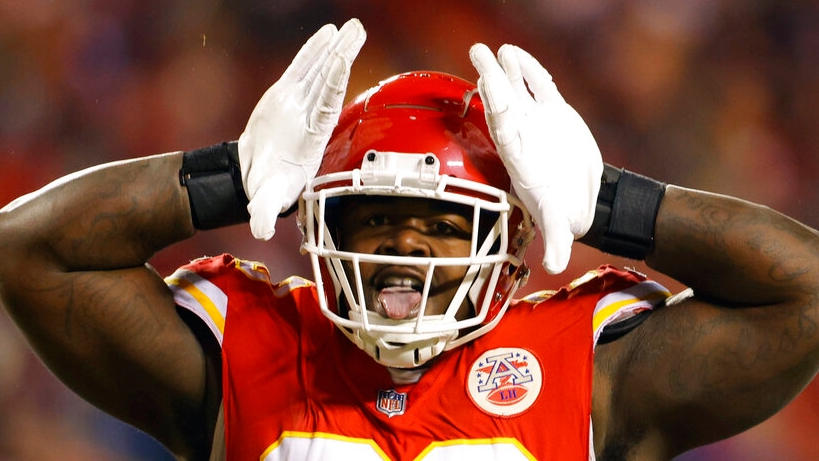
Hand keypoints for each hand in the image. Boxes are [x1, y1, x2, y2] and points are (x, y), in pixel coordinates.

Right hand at [238, 19, 365, 239]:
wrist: (256, 176)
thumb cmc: (266, 188)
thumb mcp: (265, 201)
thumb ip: (264, 212)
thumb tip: (262, 231)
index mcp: (310, 138)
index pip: (324, 106)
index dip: (332, 85)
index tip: (340, 63)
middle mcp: (310, 117)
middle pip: (329, 82)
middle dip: (342, 57)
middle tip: (357, 32)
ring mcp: (300, 103)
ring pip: (320, 71)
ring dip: (335, 49)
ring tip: (352, 27)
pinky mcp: (286, 95)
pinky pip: (301, 68)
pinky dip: (313, 50)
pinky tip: (328, 33)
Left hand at [469, 43, 602, 273]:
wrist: (582, 198)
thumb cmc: (564, 212)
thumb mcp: (561, 226)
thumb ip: (556, 242)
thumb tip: (553, 265)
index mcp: (519, 158)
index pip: (504, 128)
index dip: (495, 106)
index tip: (484, 85)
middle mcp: (522, 136)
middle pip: (502, 102)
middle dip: (490, 79)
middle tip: (477, 51)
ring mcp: (536, 122)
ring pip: (517, 90)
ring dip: (505, 69)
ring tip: (495, 48)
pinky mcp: (554, 112)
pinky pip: (540, 87)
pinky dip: (529, 71)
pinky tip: (516, 55)